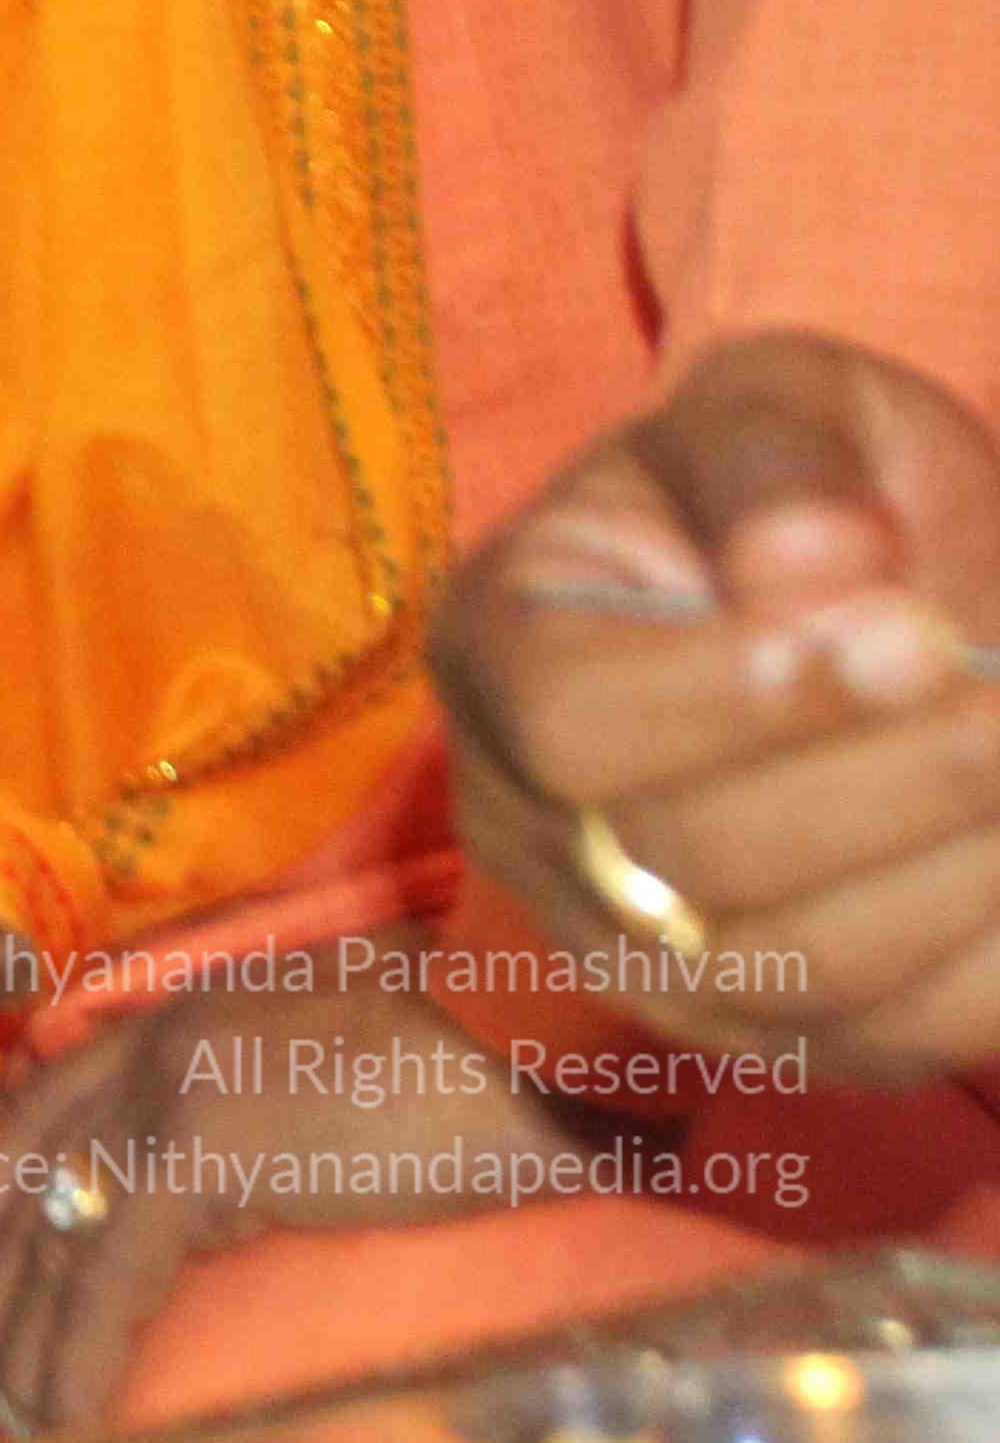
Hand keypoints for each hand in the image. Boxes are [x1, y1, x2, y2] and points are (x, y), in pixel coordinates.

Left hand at [0, 966, 585, 1434]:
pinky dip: (84, 1351)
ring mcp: (170, 1090)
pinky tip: (67, 1410)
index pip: (37, 1109)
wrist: (536, 1027)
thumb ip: (241, 1116)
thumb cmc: (467, 1064)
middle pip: (28, 1175)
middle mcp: (150, 1043)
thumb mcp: (317, 1074)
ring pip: (60, 1229)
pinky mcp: (205, 1150)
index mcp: (175, 1016)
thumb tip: (202, 1208)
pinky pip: (116, 1272)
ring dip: (25, 1336)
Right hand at [431, 332, 999, 1077]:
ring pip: (798, 969)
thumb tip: (812, 567)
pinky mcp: (763, 1029)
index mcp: (493, 645)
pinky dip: (992, 956)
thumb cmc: (797, 486)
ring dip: (957, 870)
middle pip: (691, 864)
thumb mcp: (780, 403)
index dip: (740, 699)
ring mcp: (637, 950)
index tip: (909, 632)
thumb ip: (779, 461)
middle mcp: (528, 822)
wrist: (847, 600)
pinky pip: (886, 1040)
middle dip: (889, 782)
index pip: (572, 723)